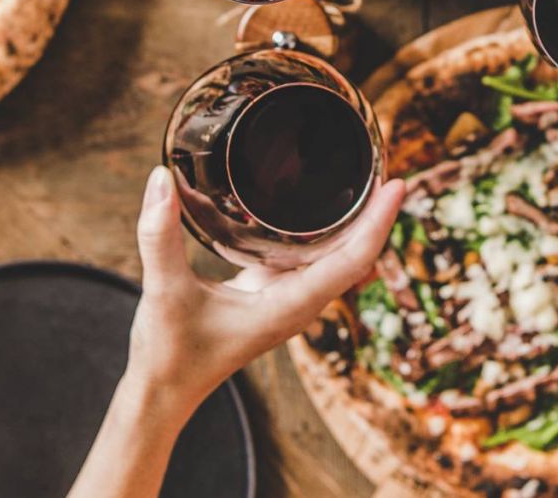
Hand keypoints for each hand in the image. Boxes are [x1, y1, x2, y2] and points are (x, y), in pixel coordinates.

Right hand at [119, 167, 406, 421]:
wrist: (162, 391)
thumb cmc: (169, 354)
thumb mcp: (164, 290)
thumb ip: (159, 235)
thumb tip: (159, 179)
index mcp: (288, 307)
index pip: (352, 261)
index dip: (378, 222)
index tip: (398, 186)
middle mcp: (296, 304)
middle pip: (354, 256)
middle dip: (375, 214)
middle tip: (386, 165)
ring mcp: (285, 300)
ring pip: (334, 258)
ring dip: (352, 222)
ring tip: (364, 177)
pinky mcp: (268, 294)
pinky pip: (308, 259)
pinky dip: (319, 231)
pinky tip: (313, 204)